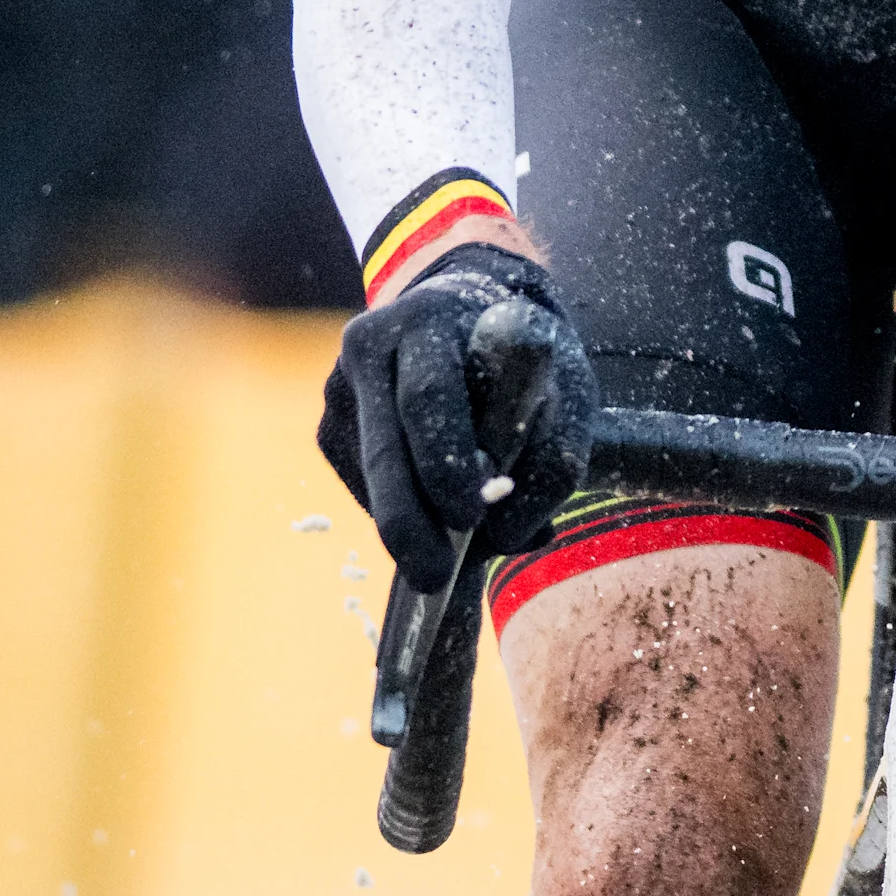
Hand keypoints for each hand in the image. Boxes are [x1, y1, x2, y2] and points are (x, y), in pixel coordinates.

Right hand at [317, 244, 598, 593]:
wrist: (468, 316)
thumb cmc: (523, 364)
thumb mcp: (564, 396)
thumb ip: (552, 463)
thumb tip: (512, 537)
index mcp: (428, 321)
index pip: (429, 398)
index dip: (445, 462)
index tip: (470, 517)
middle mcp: (369, 346)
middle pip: (382, 450)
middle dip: (411, 523)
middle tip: (436, 579)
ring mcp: (340, 386)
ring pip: (369, 476)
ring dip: (412, 520)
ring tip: (458, 542)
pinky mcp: (331, 423)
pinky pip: (359, 484)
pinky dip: (398, 507)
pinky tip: (433, 502)